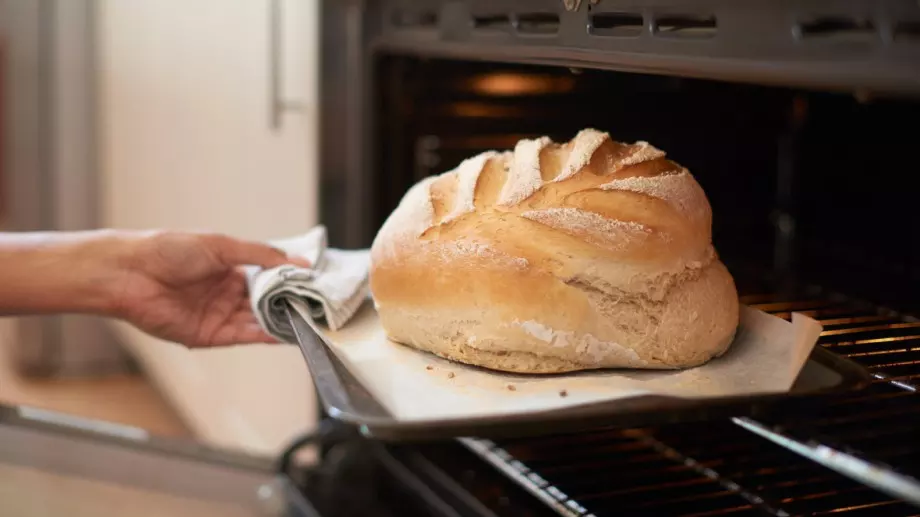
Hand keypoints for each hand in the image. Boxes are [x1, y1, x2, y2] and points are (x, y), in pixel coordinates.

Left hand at [113, 231, 308, 346]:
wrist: (129, 273)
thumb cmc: (169, 250)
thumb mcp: (221, 245)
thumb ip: (261, 254)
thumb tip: (298, 261)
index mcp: (230, 268)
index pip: (269, 278)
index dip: (290, 280)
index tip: (315, 283)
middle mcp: (227, 293)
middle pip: (267, 302)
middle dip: (291, 303)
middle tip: (318, 304)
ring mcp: (219, 315)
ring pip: (259, 321)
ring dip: (282, 321)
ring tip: (308, 320)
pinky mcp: (209, 335)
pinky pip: (244, 336)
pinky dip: (265, 335)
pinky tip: (285, 332)